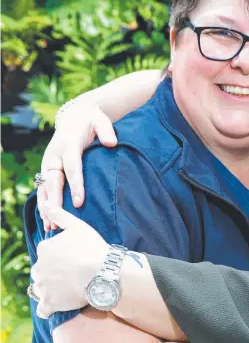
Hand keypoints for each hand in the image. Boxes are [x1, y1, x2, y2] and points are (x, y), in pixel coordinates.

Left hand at [30, 204, 109, 318]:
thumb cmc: (93, 248)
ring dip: (52, 289)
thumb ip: (60, 215)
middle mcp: (38, 267)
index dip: (61, 256)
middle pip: (42, 271)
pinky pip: (44, 309)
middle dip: (53, 273)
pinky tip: (62, 303)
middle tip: (74, 273)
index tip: (74, 258)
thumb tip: (45, 205)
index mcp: (44, 248)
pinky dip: (50, 308)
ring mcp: (43, 287)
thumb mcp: (78, 227)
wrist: (102, 273)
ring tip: (71, 288)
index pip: (47, 253)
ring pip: (42, 289)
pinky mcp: (49, 304)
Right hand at [37, 105, 116, 230]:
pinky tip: (46, 219)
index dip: (75, 185)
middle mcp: (55, 154)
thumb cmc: (92, 121)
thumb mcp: (100, 120)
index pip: (72, 167)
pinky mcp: (48, 168)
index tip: (78, 202)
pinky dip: (44, 203)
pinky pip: (43, 188)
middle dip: (56, 201)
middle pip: (54, 181)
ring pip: (45, 187)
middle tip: (58, 220)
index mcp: (69, 144)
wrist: (74, 116)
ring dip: (47, 206)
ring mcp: (49, 162)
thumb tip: (111, 144)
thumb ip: (106, 131)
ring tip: (50, 226)